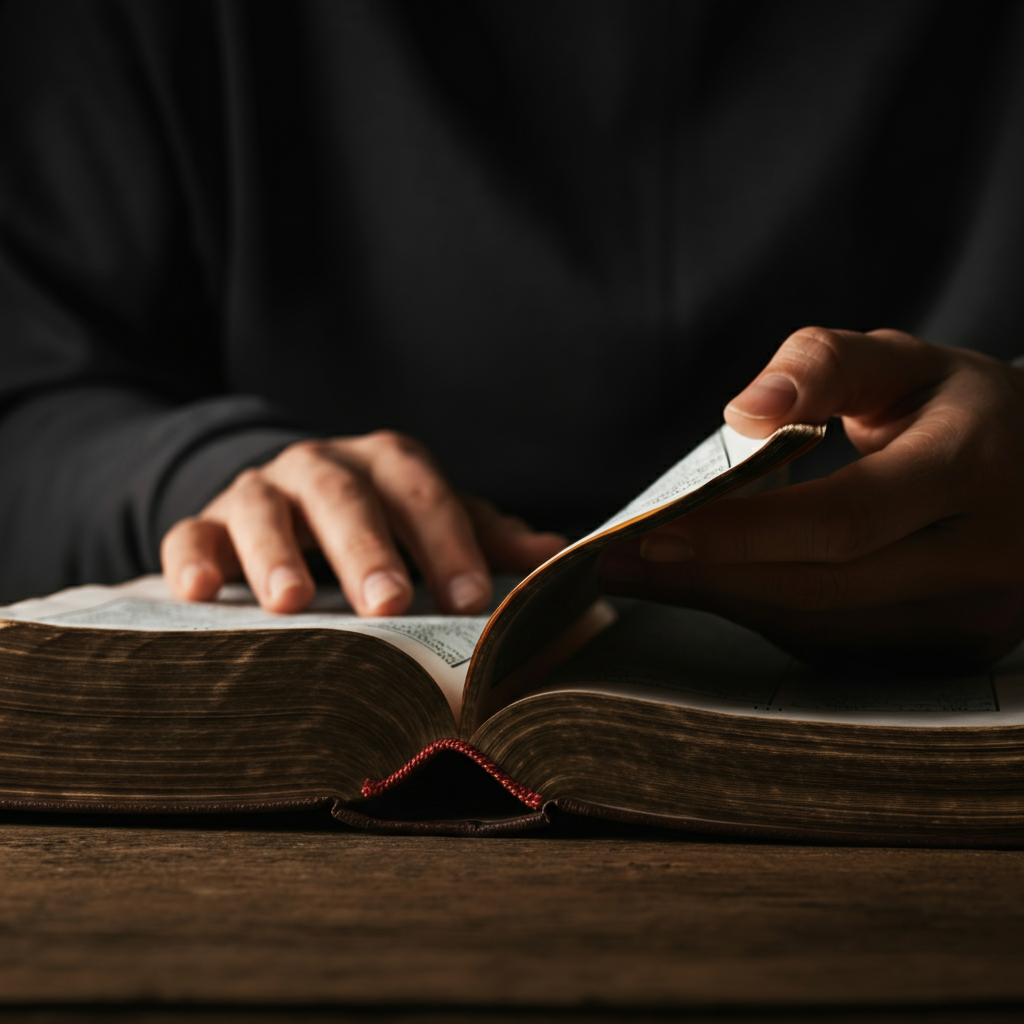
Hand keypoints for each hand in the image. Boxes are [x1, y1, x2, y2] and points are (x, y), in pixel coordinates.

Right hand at [161, 430, 565, 614]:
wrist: (292, 497)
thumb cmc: (379, 517)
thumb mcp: (430, 518)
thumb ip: (483, 535)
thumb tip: (553, 554)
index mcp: (387, 464)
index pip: (423, 494)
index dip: (448, 543)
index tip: (470, 600)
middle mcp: (322, 467)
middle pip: (345, 498)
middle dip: (366, 550)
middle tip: (386, 604)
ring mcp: (261, 491)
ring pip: (264, 511)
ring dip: (278, 554)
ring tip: (291, 604)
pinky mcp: (208, 523)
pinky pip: (191, 534)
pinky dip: (192, 559)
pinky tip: (200, 593)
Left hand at [598, 328, 1023, 666]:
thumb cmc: (955, 407)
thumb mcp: (900, 361)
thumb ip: (822, 365)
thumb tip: (745, 410)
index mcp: (972, 469)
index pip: (844, 519)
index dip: (743, 534)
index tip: (654, 535)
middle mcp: (982, 556)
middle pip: (822, 589)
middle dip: (709, 580)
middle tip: (619, 564)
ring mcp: (974, 617)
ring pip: (824, 628)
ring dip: (726, 603)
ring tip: (646, 576)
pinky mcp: (954, 650)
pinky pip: (840, 645)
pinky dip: (768, 616)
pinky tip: (718, 588)